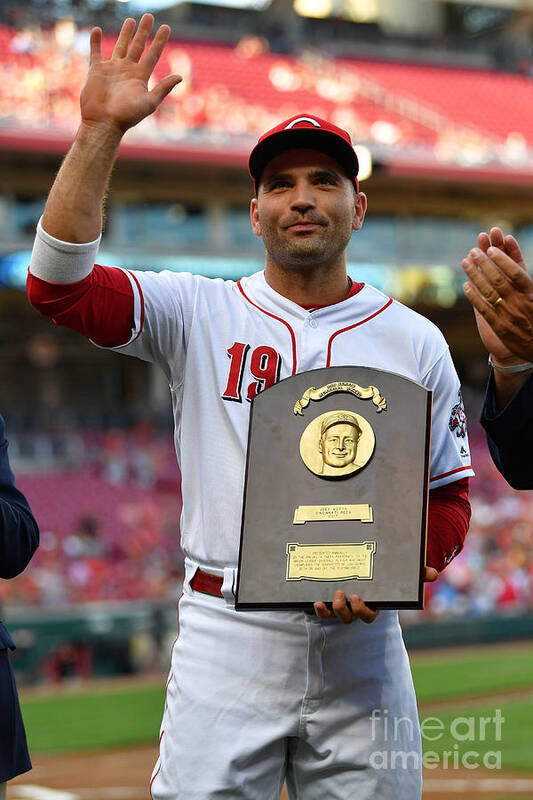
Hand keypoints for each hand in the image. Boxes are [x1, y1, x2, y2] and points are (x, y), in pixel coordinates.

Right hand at [81, 14, 181, 134]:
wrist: (104, 123)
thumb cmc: (127, 116)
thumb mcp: (149, 103)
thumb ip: (163, 88)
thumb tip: (180, 77)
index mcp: (140, 77)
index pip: (153, 54)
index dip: (159, 41)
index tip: (166, 27)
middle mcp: (127, 71)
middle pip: (138, 46)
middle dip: (143, 31)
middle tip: (149, 16)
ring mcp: (112, 70)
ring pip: (120, 46)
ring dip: (125, 33)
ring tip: (130, 20)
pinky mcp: (96, 71)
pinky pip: (96, 52)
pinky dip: (95, 41)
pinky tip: (97, 30)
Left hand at [314, 566, 437, 623]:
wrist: (355, 566)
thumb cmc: (381, 572)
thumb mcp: (396, 571)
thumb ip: (415, 572)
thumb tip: (434, 574)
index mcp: (372, 603)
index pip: (371, 614)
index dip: (365, 611)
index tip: (360, 598)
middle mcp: (356, 608)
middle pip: (354, 617)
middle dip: (351, 610)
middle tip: (350, 595)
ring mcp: (342, 607)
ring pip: (339, 616)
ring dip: (336, 609)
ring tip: (336, 594)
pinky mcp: (328, 603)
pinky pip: (324, 613)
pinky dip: (320, 610)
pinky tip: (317, 601)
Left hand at [462, 227, 532, 364]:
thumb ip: (527, 285)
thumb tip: (518, 267)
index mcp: (532, 294)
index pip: (516, 272)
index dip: (503, 259)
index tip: (491, 249)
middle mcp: (519, 303)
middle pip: (499, 279)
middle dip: (484, 263)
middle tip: (473, 251)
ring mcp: (508, 315)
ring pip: (489, 292)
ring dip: (475, 275)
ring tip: (465, 262)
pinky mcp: (500, 327)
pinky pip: (484, 309)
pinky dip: (474, 297)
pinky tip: (466, 285)